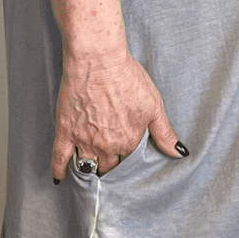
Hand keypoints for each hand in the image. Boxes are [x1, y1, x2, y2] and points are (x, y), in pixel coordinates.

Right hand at [51, 46, 187, 180]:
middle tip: (110, 165)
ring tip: (92, 171)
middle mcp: (107, 146)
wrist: (98, 60)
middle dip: (111, 167)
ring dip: (90, 170)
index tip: (127, 158)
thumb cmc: (127, 77)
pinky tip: (60, 177)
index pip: (130, 162)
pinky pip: (60, 157)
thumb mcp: (154, 105)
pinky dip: (59, 170)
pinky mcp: (66, 131)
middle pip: (109, 166)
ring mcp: (84, 140)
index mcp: (129, 141)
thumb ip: (165, 133)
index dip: (129, 160)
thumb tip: (179, 152)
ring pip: (88, 166)